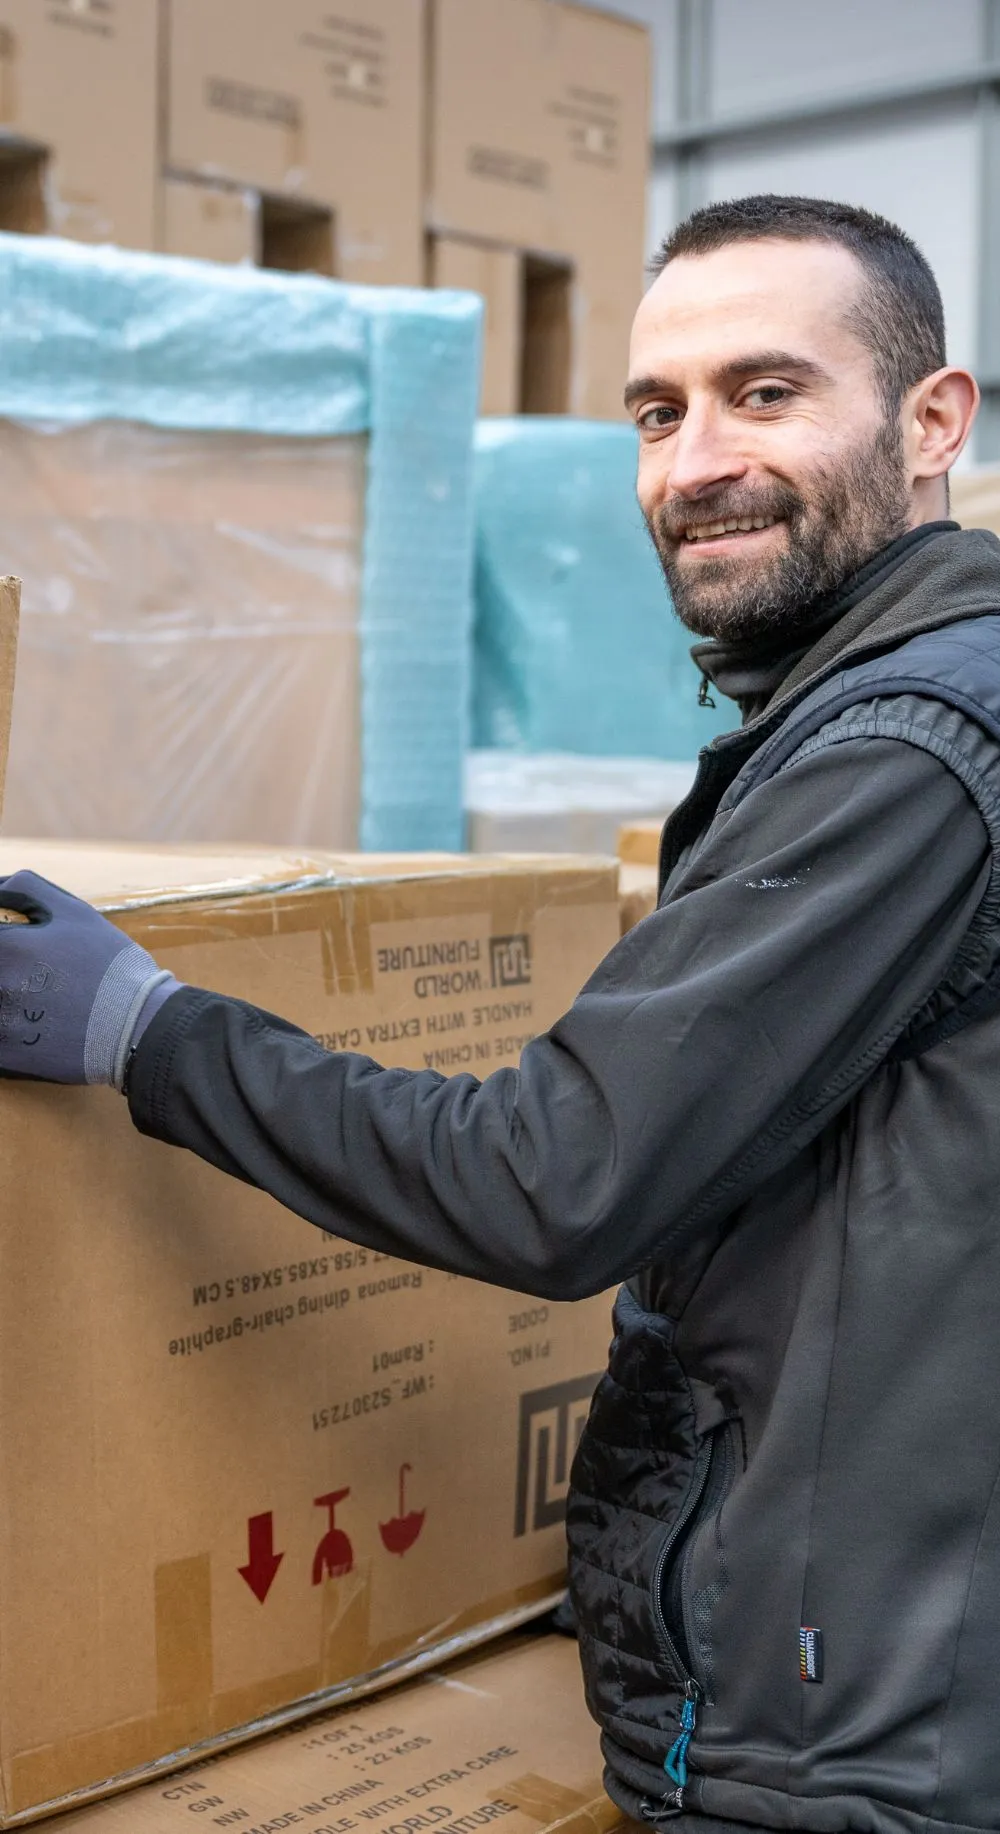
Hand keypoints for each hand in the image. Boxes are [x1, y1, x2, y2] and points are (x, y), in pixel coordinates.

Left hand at [0, 870, 179, 1087]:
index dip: (4, 940)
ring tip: (37, 998)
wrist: (140, 1027)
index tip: (18, 944)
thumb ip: (24, 889)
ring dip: (6, 996)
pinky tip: (30, 1026)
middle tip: (36, 972)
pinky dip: (6, 1029)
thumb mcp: (74, 912)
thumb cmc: (110, 965)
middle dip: (7, 967)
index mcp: (5, 947)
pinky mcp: (7, 1059)